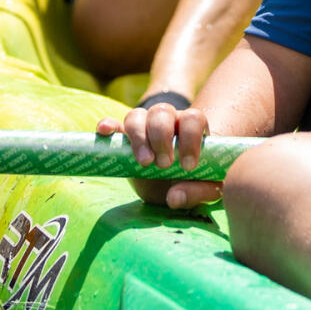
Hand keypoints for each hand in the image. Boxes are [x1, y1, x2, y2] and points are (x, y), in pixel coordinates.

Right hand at [96, 101, 220, 209]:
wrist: (174, 185)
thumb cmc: (194, 181)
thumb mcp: (204, 189)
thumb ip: (196, 192)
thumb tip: (173, 198)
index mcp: (192, 127)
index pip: (192, 118)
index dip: (190, 138)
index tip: (187, 166)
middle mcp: (168, 120)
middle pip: (162, 112)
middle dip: (161, 137)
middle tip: (164, 165)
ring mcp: (145, 126)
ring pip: (137, 115)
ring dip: (139, 136)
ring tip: (144, 162)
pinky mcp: (125, 138)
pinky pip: (116, 125)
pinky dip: (109, 125)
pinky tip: (105, 131)